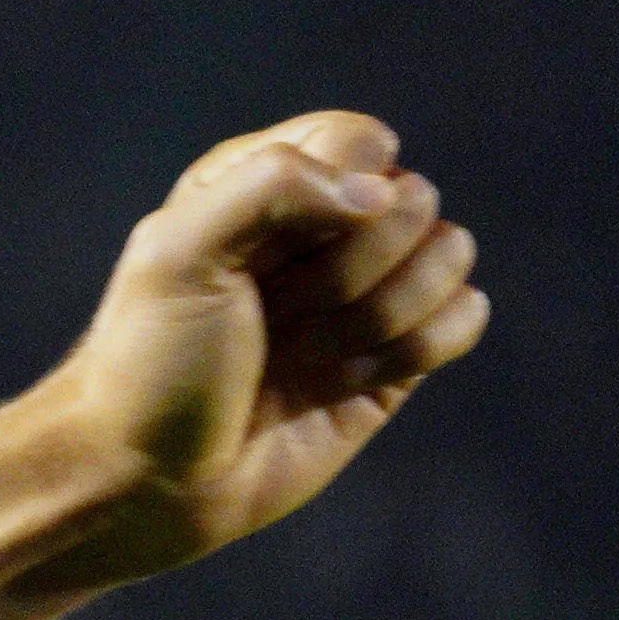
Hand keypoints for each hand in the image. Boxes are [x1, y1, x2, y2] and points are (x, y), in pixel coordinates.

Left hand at [28, 111, 488, 585]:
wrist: (152, 480)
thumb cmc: (152, 364)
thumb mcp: (176, 255)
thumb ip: (269, 185)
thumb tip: (379, 190)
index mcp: (261, 185)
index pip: (359, 139)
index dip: (340, 189)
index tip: (275, 247)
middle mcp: (320, 230)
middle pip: (414, 198)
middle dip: (351, 267)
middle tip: (276, 315)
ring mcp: (364, 293)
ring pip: (452, 252)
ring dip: (381, 313)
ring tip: (305, 355)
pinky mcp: (398, 356)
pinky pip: (466, 316)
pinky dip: (415, 350)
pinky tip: (344, 383)